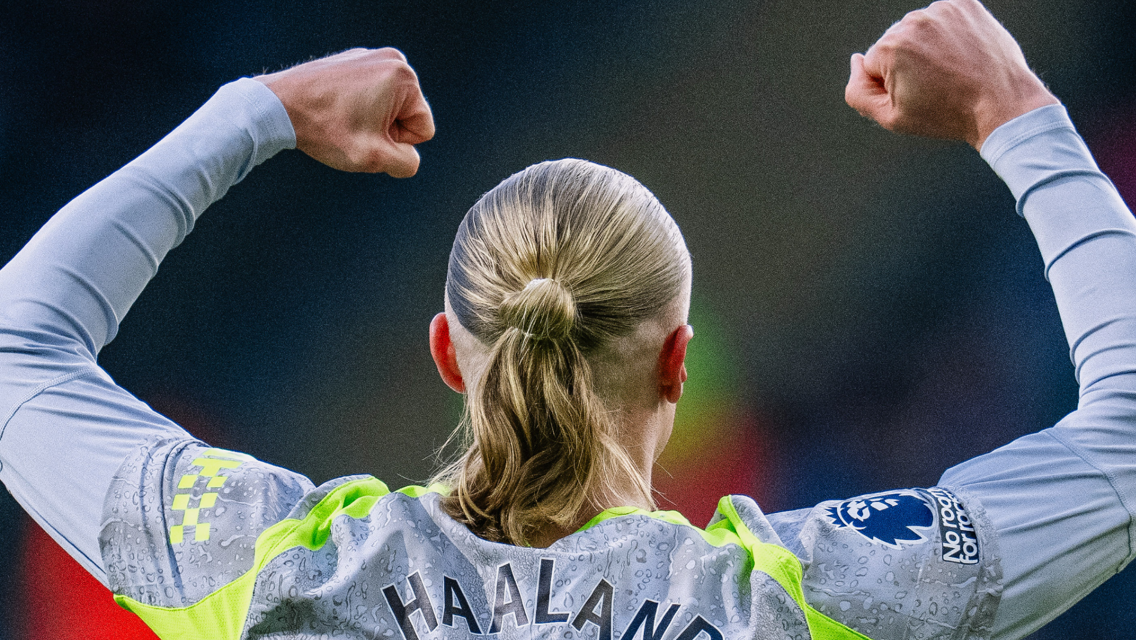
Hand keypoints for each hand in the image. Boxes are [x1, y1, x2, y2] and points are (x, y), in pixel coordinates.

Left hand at [256, 48, 434, 175]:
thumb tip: (409, 157)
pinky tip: (333, 110)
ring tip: (341, 120)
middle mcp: (391, 59)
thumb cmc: (325, 129)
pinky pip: (368, 95)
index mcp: (404, 77)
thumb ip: (407, 164)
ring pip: (387, 107)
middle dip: (384, 131)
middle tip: (352, 130)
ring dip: (370, 121)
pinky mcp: (351, 61)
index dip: (397, 144)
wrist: (278, 107)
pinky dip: (355, 107)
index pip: (423, 129)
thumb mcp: (374, 158)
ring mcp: (369, 57)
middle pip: (406, 115)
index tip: (367, 138)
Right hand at [845, 0, 1057, 149]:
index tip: (917, 95)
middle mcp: (912, 21)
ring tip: (951, 69)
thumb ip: (857, 92)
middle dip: (908, 62)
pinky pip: (943, 19)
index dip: (890, 84)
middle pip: (894, 43)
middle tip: (936, 84)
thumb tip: (855, 60)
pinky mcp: (964, 4)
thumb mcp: (891, 118)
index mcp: (890, 47)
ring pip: (918, 30)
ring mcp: (941, 10)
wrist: (1001, 103)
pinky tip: (961, 53)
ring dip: (928, 46)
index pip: (872, 63)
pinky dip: (948, 34)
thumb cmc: (946, 114)